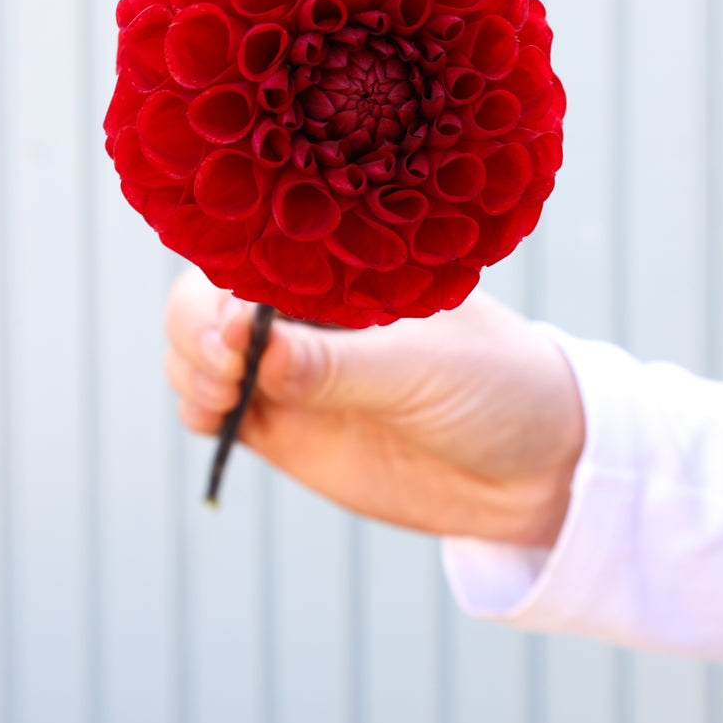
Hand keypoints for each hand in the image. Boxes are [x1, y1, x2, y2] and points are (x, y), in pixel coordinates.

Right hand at [165, 268, 584, 545]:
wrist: (533, 470)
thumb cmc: (497, 386)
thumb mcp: (425, 369)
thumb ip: (340, 365)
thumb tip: (256, 348)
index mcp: (343, 271)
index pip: (254, 252)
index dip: (224, 282)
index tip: (235, 326)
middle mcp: (306, 312)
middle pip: (206, 299)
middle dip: (196, 330)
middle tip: (228, 370)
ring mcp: (291, 369)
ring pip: (197, 353)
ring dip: (189, 369)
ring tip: (225, 398)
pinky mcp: (284, 423)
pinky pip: (214, 408)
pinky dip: (197, 408)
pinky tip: (216, 418)